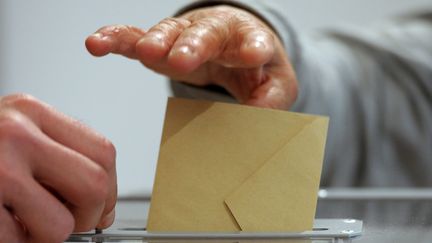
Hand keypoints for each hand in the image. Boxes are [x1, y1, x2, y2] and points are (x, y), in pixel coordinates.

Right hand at [0, 94, 116, 241]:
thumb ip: (62, 161)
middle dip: (88, 216)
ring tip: (22, 222)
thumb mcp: (18, 137)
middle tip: (68, 221)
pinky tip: (1, 225)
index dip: (110, 188)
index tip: (101, 206)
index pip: (103, 152)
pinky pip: (18, 242)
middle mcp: (14, 132)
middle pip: (94, 185)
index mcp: (32, 112)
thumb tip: (105, 208)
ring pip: (60, 225)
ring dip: (46, 237)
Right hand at [85, 5, 297, 108]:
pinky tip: (97, 43)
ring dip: (156, 41)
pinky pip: (135, 37)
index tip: (252, 54)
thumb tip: (259, 118)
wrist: (235, 47)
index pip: (253, 41)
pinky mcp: (162, 44)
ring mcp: (186, 36)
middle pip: (205, 34)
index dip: (252, 47)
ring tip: (145, 52)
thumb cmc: (255, 67)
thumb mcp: (275, 85)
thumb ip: (272, 100)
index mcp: (248, 40)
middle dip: (192, 46)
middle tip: (181, 59)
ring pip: (169, 32)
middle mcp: (216, 33)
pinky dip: (117, 38)